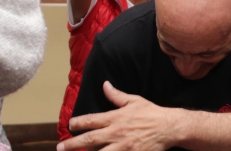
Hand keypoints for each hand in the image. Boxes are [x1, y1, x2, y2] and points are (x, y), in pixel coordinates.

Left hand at [59, 81, 177, 150]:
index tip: (70, 125)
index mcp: (115, 118)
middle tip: (61, 147)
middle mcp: (116, 133)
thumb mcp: (134, 101)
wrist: (168, 127)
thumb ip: (116, 95)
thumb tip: (105, 85)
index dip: (78, 123)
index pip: (91, 120)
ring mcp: (122, 147)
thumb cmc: (151, 113)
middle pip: (89, 140)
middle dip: (73, 144)